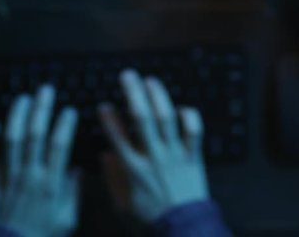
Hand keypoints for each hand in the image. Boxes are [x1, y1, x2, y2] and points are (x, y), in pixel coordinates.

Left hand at [0, 85, 79, 236]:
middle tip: (46, 90)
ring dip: (16, 115)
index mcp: (50, 184)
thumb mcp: (67, 219)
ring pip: (10, 139)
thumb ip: (73, 193)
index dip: (64, 125)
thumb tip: (77, 169)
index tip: (69, 110)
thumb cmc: (42, 236)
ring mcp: (6, 176)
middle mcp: (28, 174)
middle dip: (41, 110)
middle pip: (34, 135)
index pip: (59, 146)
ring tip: (23, 98)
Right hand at [99, 69, 209, 222]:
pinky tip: (181, 107)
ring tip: (150, 81)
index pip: (117, 137)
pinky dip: (189, 116)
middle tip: (128, 76)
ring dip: (158, 96)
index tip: (104, 106)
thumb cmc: (152, 219)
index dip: (109, 119)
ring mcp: (175, 154)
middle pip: (142, 118)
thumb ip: (113, 178)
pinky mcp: (193, 156)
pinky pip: (194, 130)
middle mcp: (154, 156)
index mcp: (134, 168)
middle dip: (133, 93)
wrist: (185, 228)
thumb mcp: (123, 205)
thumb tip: (105, 155)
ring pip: (166, 118)